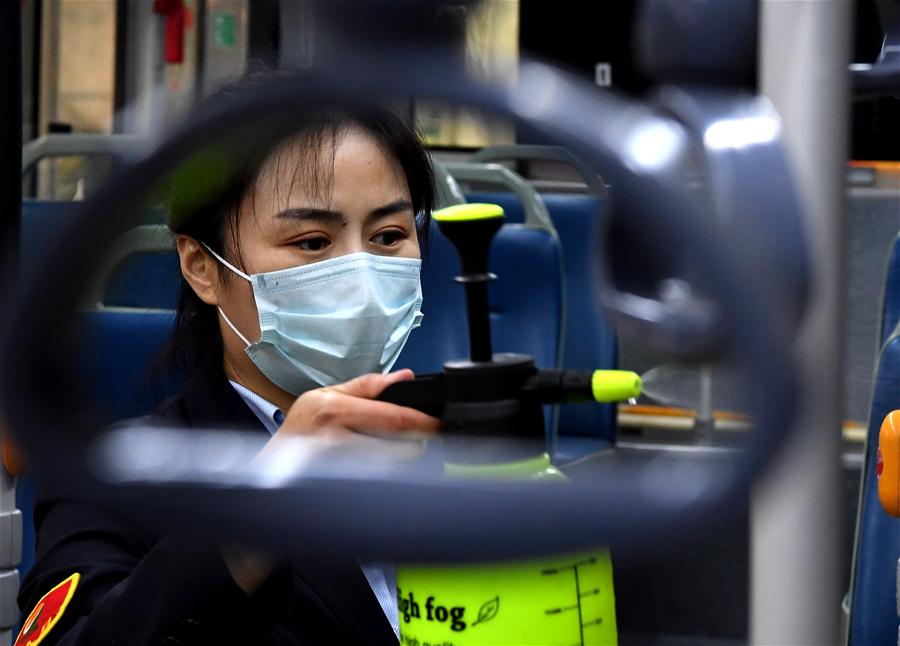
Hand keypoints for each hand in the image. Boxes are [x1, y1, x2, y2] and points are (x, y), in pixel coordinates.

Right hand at [224, 370, 439, 593]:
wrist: (265, 475)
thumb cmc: (297, 433)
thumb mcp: (324, 397)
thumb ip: (366, 386)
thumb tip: (404, 377)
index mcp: (332, 410)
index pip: (392, 418)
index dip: (423, 422)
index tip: (439, 423)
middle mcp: (334, 441)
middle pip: (400, 450)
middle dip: (416, 447)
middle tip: (414, 443)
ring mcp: (337, 472)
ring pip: (393, 471)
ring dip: (401, 465)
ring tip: (387, 457)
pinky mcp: (341, 494)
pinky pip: (380, 488)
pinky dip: (386, 481)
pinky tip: (374, 475)